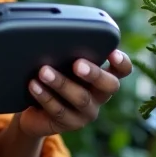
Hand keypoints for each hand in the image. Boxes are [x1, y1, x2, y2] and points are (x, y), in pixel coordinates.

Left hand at [18, 50, 132, 137]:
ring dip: (61, 83)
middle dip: (94, 73)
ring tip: (44, 71)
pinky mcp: (69, 124)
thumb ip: (66, 52)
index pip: (122, 70)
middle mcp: (99, 95)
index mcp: (101, 76)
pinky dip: (45, 95)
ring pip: (81, 98)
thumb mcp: (61, 64)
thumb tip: (54, 32)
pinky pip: (59, 110)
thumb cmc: (52, 77)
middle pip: (109, 86)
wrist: (33, 111)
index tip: (112, 53)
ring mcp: (86, 112)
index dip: (122, 62)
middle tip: (77, 64)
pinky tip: (34, 85)